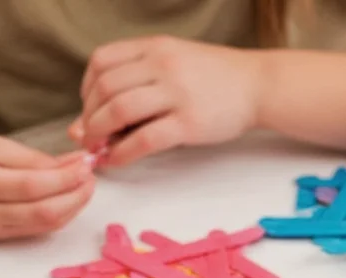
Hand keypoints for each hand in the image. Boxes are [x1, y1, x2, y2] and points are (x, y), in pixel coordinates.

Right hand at [0, 136, 94, 239]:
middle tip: (91, 177)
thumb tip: (74, 164)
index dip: (65, 178)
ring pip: (45, 225)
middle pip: (43, 211)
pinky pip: (39, 230)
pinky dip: (61, 216)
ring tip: (85, 187)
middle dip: (76, 195)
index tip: (86, 165)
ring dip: (73, 207)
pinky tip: (71, 200)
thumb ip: (34, 158)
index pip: (32, 185)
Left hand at [70, 36, 261, 166]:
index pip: (101, 62)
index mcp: (155, 47)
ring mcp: (176, 94)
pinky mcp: (189, 123)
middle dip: (89, 117)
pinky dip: (122, 154)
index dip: (86, 89)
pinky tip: (116, 161)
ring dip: (99, 134)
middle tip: (90, 136)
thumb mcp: (175, 60)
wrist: (258, 85)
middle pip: (105, 89)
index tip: (90, 108)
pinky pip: (144, 140)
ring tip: (98, 148)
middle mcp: (162, 65)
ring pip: (118, 112)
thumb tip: (99, 109)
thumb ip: (140, 77)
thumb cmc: (215, 77)